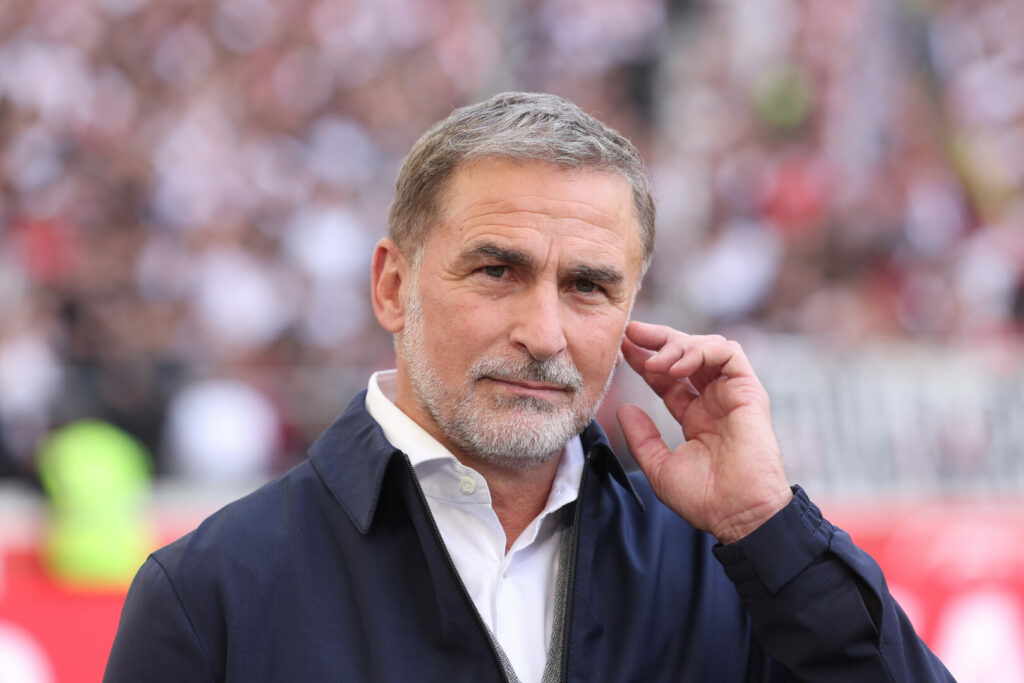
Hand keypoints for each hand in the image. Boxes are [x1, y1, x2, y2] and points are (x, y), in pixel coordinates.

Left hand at [616, 321, 791, 543]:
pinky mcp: (750, 392)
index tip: (622, 348)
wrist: (738, 515)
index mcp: (696, 417)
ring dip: (678, 345)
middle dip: (659, 339)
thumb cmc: (705, 499)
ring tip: (654, 361)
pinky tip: (678, 365)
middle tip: (631, 333)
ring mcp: (733, 395)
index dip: (646, 360)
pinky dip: (702, 350)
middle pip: (686, 354)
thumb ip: (642, 437)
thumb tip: (624, 408)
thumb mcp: (659, 466)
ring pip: (708, 347)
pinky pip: (730, 354)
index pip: (669, 377)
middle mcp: (715, 401)